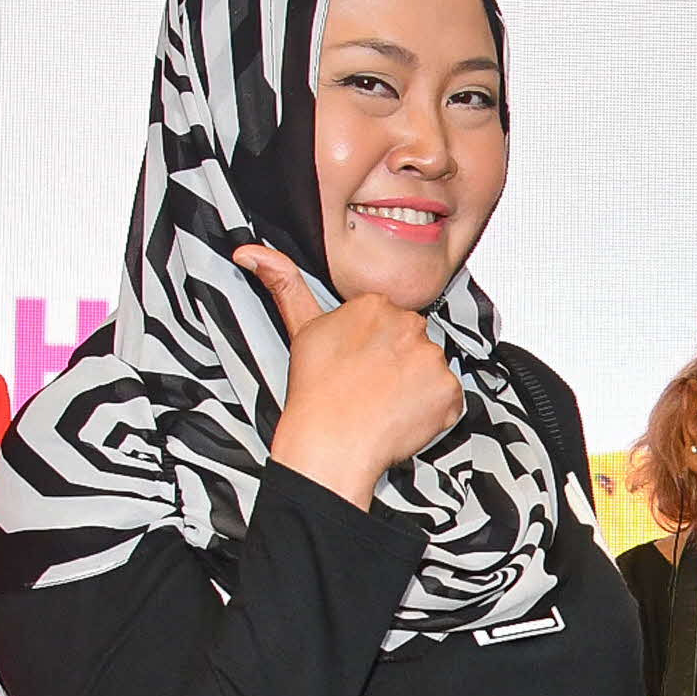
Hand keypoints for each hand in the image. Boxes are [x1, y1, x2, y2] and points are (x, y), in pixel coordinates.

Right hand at [241, 244, 465, 504]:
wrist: (329, 444)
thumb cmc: (314, 393)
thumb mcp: (298, 329)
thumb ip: (283, 283)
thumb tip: (247, 251)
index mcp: (374, 304)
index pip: (390, 321)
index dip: (376, 348)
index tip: (361, 367)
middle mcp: (408, 324)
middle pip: (413, 341)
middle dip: (399, 362)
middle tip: (371, 388)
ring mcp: (432, 357)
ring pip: (431, 369)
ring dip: (417, 387)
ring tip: (385, 404)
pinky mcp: (448, 389)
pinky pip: (449, 398)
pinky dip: (434, 411)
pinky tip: (404, 418)